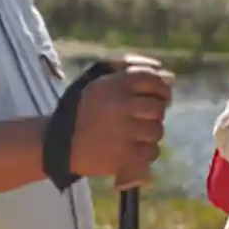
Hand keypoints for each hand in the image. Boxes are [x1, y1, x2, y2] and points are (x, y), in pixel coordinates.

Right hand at [70, 54, 173, 183]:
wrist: (59, 144)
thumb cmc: (82, 111)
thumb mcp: (96, 83)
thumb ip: (128, 73)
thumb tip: (169, 75)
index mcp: (114, 85)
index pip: (152, 79)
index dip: (162, 88)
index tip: (163, 96)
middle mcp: (121, 106)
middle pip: (158, 107)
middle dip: (156, 112)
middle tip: (145, 118)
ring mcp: (124, 131)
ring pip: (157, 130)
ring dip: (150, 133)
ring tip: (135, 134)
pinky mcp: (125, 155)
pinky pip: (152, 151)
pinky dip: (146, 151)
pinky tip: (133, 149)